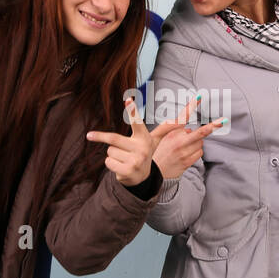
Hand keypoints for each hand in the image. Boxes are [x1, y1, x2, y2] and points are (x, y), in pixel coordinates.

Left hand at [86, 96, 216, 186]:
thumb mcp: (155, 140)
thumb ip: (168, 127)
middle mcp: (141, 148)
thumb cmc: (144, 153)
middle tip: (90, 135)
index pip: (137, 121)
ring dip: (113, 155)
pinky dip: (111, 165)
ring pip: (109, 151)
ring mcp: (134, 161)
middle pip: (113, 139)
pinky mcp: (127, 171)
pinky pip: (108, 162)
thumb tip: (189, 115)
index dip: (132, 111)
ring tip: (124, 159)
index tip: (128, 99)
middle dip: (100, 137)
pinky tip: (121, 167)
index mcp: (144, 138)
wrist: (142, 178)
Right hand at [152, 96, 223, 178]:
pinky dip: (196, 152)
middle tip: (224, 121)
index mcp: (170, 132)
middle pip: (201, 132)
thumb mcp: (159, 135)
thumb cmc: (156, 151)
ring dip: (196, 142)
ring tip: (184, 147)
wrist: (151, 172)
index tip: (199, 96)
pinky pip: (199, 153)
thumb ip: (174, 129)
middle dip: (213, 126)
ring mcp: (183, 153)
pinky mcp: (187, 162)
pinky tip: (186, 154)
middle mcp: (178, 142)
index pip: (182, 117)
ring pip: (200, 143)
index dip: (191, 105)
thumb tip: (189, 129)